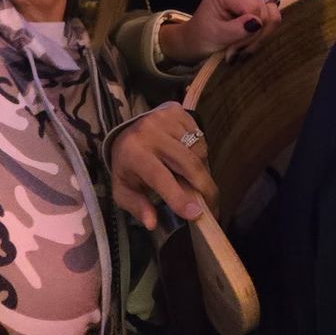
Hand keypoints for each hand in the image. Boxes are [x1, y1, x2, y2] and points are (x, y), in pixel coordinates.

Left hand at [109, 102, 216, 229]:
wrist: (126, 131)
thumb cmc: (128, 166)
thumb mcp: (123, 189)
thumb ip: (136, 206)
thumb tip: (151, 223)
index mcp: (134, 153)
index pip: (160, 177)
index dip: (179, 197)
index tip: (197, 214)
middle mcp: (150, 132)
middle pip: (188, 164)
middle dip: (204, 188)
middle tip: (212, 207)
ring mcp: (165, 119)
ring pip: (198, 151)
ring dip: (202, 171)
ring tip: (197, 181)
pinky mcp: (178, 111)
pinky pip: (200, 137)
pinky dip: (200, 154)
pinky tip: (190, 160)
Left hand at [165, 0, 283, 63]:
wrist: (199, 37)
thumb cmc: (204, 35)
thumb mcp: (218, 36)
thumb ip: (238, 29)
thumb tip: (258, 23)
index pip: (254, 7)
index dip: (251, 33)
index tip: (235, 51)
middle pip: (265, 11)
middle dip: (255, 37)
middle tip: (238, 54)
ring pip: (272, 14)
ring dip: (260, 36)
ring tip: (243, 49)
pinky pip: (272, 15)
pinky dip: (264, 31)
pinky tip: (250, 40)